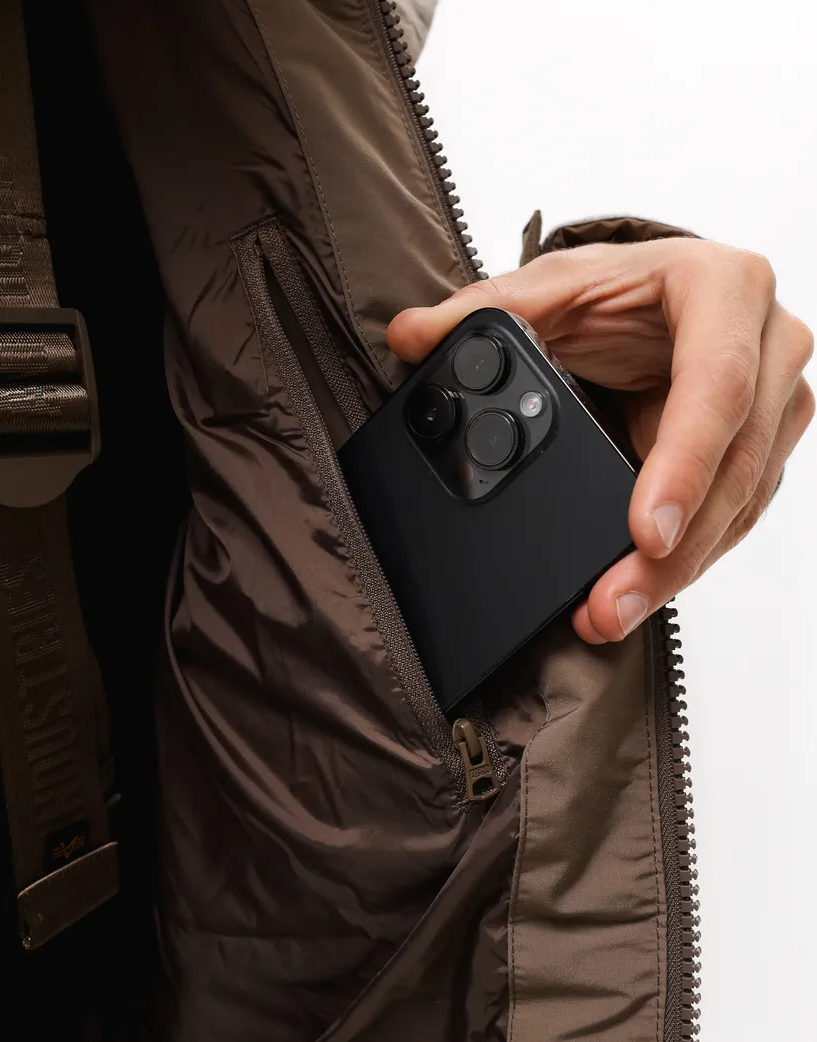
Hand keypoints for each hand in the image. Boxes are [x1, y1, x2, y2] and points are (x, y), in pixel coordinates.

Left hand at [387, 239, 813, 642]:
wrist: (649, 303)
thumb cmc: (613, 291)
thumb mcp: (548, 291)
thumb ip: (482, 312)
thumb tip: (410, 335)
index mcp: (723, 288)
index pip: (716, 383)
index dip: (684, 463)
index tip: (644, 531)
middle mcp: (767, 347)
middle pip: (736, 464)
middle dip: (674, 548)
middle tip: (614, 601)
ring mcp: (773, 405)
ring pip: (741, 505)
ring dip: (678, 571)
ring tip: (611, 612)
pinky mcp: (761, 452)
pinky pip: (733, 520)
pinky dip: (685, 563)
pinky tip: (636, 594)